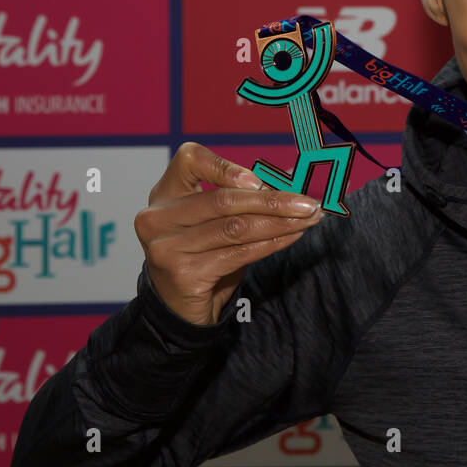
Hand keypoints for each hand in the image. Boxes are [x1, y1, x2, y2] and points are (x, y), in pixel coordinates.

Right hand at [134, 142, 323, 326]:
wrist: (181, 306)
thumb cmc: (204, 253)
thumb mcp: (216, 220)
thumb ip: (242, 199)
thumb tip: (289, 185)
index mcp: (165, 192)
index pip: (190, 160)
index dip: (227, 167)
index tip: (260, 181)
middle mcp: (158, 217)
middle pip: (224, 200)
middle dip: (274, 201)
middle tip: (308, 203)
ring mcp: (167, 246)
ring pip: (236, 228)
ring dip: (280, 223)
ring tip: (309, 219)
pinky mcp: (183, 273)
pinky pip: (239, 254)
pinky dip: (272, 243)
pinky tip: (293, 236)